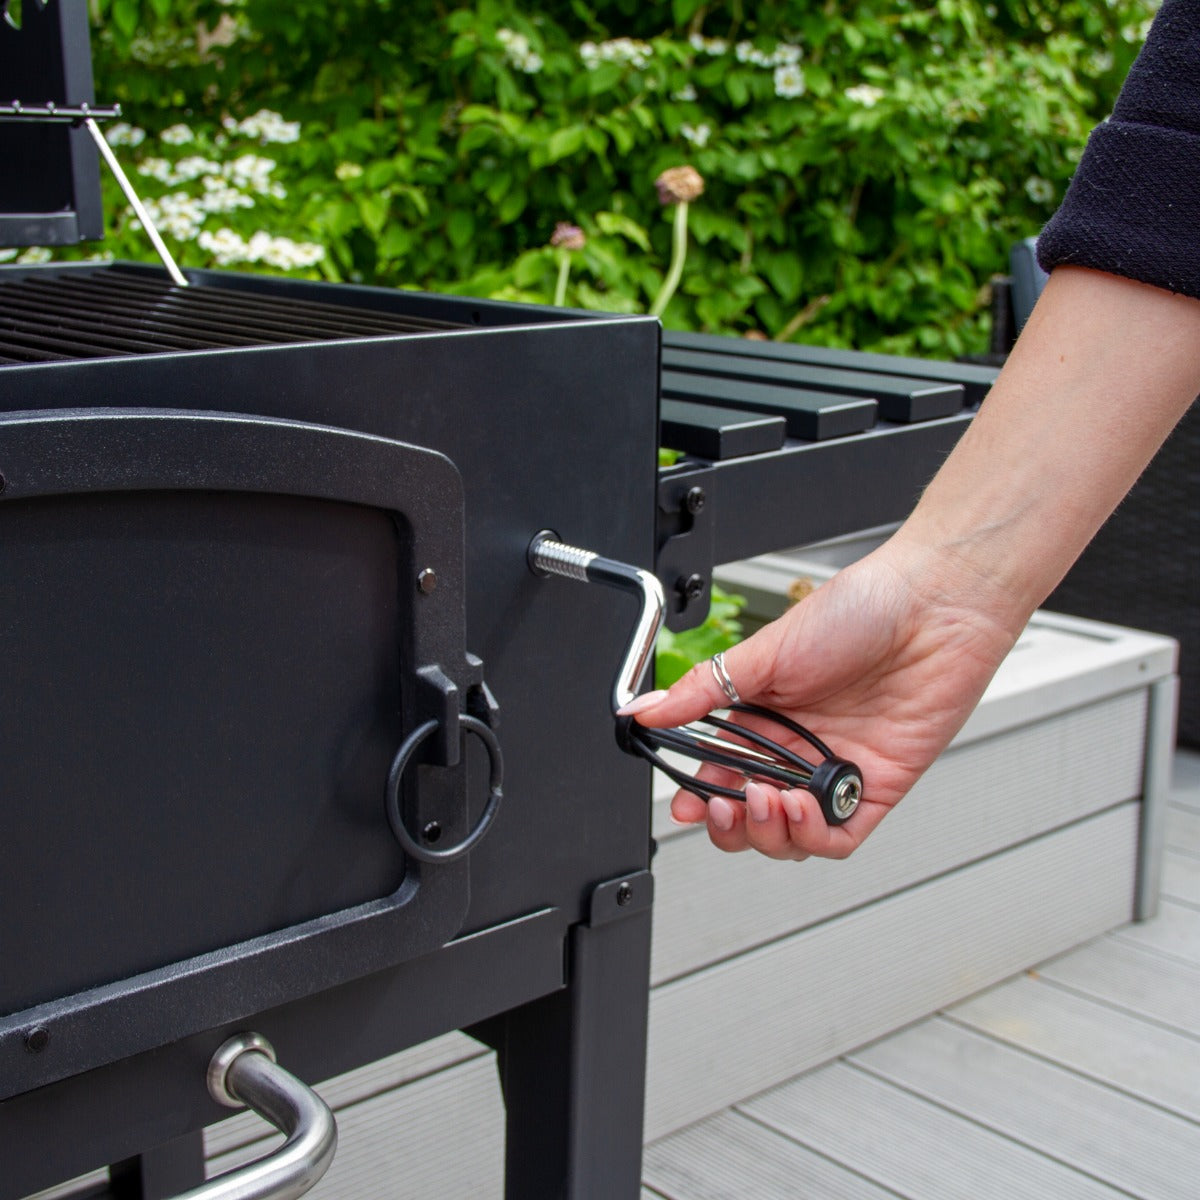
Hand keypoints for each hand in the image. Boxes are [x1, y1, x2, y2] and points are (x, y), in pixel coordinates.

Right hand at [624, 538, 1019, 859]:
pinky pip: (841, 834)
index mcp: (765, 713)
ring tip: (763, 802)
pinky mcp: (877, 784)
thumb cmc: (859, 610)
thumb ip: (701, 691)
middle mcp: (799, 746)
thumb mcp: (764, 651)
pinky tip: (802, 808)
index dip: (700, 795)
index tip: (683, 804)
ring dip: (769, 831)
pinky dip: (814, 835)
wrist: (932, 603)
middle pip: (752, 813)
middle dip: (729, 823)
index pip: (721, 770)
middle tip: (719, 807)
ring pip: (792, 834)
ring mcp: (837, 768)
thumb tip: (643, 710)